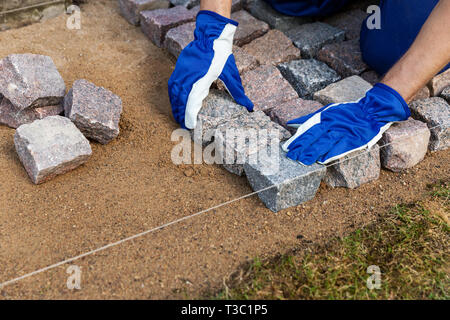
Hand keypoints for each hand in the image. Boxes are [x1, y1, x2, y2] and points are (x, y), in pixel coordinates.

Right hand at [168, 10, 252, 128]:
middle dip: (180, 113)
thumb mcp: (231, 74)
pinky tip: (176, 101)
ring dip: (175, 105)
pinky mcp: (179, 67)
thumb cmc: (221, 55)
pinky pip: (172, 84)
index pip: (192, 101)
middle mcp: (189, 76)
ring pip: (174, 92)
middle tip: (182, 124)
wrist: (211, 35)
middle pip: (181, 99)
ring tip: (178, 115)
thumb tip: (249, 106)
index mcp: (202, 79)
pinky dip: (173, 95)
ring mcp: (182, 70)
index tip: (189, 126)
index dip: (189, 115)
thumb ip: (237, 92)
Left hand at [282, 83, 410, 164]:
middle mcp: (333, 123)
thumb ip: (308, 119)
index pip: (308, 129)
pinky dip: (332, 153)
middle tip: (292, 157)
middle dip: (302, 147)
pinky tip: (322, 160)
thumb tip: (290, 123)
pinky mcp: (354, 138)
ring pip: (326, 142)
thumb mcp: (326, 112)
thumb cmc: (345, 114)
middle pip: (314, 136)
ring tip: (303, 161)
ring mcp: (343, 131)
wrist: (370, 112)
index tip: (288, 148)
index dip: (297, 139)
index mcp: (325, 116)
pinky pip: (341, 147)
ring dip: (314, 152)